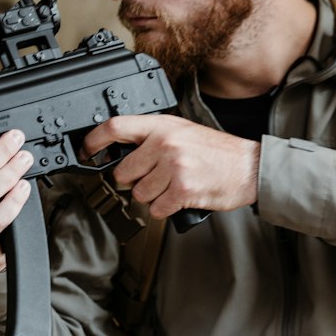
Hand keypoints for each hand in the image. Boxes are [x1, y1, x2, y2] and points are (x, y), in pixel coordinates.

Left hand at [82, 114, 259, 218]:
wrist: (249, 166)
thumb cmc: (216, 151)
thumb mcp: (182, 132)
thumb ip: (152, 138)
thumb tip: (120, 150)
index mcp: (162, 126)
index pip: (115, 127)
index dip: (94, 141)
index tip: (86, 151)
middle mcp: (165, 144)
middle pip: (123, 172)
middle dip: (134, 181)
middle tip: (154, 177)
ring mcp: (173, 167)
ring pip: (139, 193)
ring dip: (152, 196)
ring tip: (172, 186)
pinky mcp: (182, 190)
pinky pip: (156, 209)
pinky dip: (165, 209)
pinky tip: (179, 197)